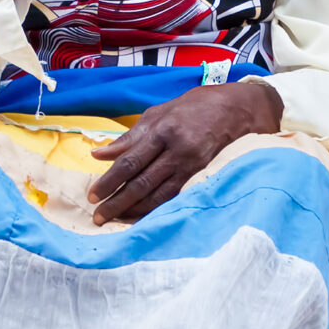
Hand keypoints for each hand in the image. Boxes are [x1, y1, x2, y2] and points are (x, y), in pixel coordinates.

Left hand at [89, 80, 284, 223]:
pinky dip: (157, 209)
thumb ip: (129, 136)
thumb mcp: (158, 113)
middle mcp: (177, 150)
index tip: (93, 195)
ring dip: (134, 211)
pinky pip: (175, 197)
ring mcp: (192, 165)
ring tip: (116, 220)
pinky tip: (142, 217)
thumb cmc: (192, 108)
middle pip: (142, 183)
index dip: (110, 180)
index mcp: (162, 131)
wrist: (235, 109)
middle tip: (99, 217)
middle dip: (118, 202)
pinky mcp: (202, 175)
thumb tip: (99, 154)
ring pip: (158, 195)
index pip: (130, 161)